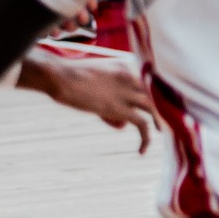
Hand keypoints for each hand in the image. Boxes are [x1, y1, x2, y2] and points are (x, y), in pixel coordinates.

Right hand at [17, 50, 156, 150]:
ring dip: (158, 120)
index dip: (138, 99)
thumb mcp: (93, 87)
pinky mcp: (119, 108)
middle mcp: (129, 77)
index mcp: (123, 66)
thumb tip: (123, 126)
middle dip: (158, 106)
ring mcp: (125, 92)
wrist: (59, 76)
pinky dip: (146, 138)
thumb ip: (110, 104)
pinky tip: (141, 151)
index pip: (139, 84)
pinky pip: (142, 124)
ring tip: (159, 132)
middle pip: (152, 93)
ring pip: (152, 107)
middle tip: (160, 120)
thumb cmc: (68, 80)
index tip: (139, 111)